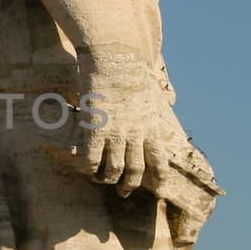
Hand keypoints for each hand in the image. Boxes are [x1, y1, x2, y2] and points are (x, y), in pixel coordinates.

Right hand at [73, 71, 167, 197]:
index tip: (157, 191)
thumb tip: (165, 103)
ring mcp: (116, 133)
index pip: (159, 161)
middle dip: (129, 186)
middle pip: (136, 171)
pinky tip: (85, 168)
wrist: (115, 57)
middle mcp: (136, 134)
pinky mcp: (95, 129)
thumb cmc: (129, 69)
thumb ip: (152, 106)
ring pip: (114, 171)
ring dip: (107, 179)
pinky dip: (88, 169)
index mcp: (150, 126)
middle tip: (123, 193)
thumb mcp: (149, 91)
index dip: (159, 180)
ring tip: (100, 179)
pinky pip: (91, 161)